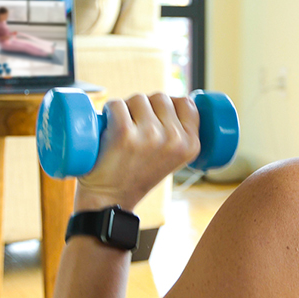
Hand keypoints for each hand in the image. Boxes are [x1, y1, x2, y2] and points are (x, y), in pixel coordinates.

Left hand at [75, 93, 199, 210]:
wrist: (110, 200)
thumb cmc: (137, 175)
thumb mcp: (172, 157)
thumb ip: (179, 132)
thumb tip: (175, 100)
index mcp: (191, 145)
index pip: (186, 103)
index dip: (168, 105)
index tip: (155, 118)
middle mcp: (174, 139)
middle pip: (160, 97)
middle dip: (146, 106)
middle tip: (135, 128)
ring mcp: (150, 135)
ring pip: (138, 98)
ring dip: (127, 108)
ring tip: (122, 131)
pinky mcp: (124, 133)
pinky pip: (116, 104)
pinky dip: (108, 110)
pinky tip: (107, 126)